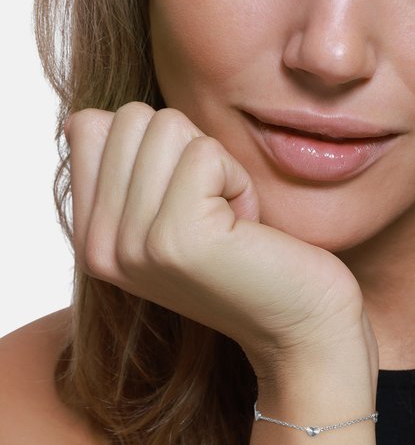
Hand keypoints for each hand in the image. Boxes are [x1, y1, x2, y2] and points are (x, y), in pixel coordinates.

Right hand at [66, 103, 370, 375]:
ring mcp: (132, 245)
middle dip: (191, 150)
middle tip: (217, 211)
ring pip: (167, 126)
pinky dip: (239, 179)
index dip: (160, 144)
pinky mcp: (176, 238)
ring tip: (232, 222)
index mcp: (89, 235)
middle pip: (131, 118)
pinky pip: (205, 152)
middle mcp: (97, 246)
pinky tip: (247, 229)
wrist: (302, 327)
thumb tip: (82, 116)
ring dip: (218, 165)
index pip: (90, 124)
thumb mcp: (171, 207)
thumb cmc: (251, 255)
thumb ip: (127, 164)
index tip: (191, 199)